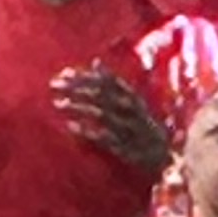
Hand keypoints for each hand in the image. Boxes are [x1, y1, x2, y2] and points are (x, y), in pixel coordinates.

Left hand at [54, 64, 169, 174]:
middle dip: (76, 88)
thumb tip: (95, 61)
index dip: (85, 76)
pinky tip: (69, 126)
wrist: (163, 155)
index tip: (64, 74)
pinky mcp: (125, 147)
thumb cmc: (140, 123)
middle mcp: (132, 110)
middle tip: (54, 85)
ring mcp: (129, 128)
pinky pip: (103, 137)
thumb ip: (112, 82)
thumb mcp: (130, 100)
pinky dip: (86, 131)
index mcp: (132, 96)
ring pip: (101, 113)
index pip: (107, 80)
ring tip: (58, 103)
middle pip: (101, 94)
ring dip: (78, 106)